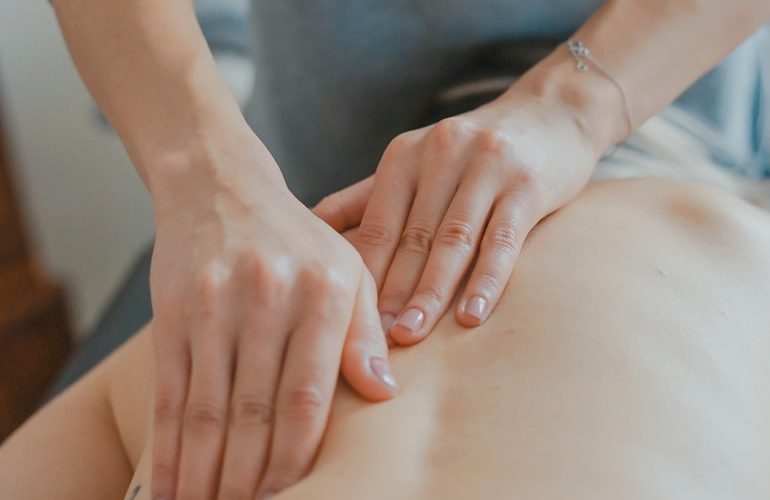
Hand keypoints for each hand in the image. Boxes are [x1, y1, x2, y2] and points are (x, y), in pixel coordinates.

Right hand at [147, 139, 396, 499]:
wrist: (220, 187)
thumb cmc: (298, 240)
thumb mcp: (348, 271)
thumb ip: (365, 334)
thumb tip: (382, 395)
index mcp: (323, 293)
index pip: (307, 397)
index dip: (297, 458)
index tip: (294, 497)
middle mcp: (267, 299)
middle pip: (254, 412)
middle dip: (248, 479)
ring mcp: (214, 306)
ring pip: (207, 411)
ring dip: (204, 474)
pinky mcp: (172, 313)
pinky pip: (169, 393)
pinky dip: (167, 446)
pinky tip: (169, 484)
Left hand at [313, 87, 601, 343]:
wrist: (552, 112)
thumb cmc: (474, 151)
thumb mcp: (417, 161)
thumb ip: (367, 196)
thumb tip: (309, 227)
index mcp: (405, 155)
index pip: (377, 224)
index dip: (362, 275)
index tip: (346, 321)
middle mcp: (441, 154)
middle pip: (412, 237)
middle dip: (391, 292)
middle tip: (373, 341)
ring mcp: (487, 167)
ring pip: (453, 240)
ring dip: (431, 292)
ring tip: (411, 335)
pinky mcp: (528, 184)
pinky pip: (503, 239)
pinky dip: (487, 280)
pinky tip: (472, 316)